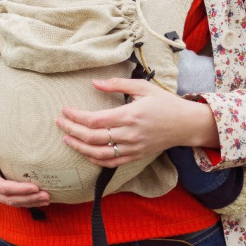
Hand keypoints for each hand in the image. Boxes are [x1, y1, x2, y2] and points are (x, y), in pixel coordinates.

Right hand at [0, 130, 50, 206]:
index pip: (2, 187)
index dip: (19, 189)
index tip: (36, 187)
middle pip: (9, 198)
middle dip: (29, 198)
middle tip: (47, 195)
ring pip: (11, 202)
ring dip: (30, 202)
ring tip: (47, 198)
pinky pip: (11, 199)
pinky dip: (25, 200)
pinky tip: (38, 198)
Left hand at [56, 78, 218, 167]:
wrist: (186, 124)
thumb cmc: (164, 102)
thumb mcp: (143, 86)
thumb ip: (117, 84)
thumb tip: (94, 82)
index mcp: (130, 115)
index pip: (95, 120)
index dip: (76, 116)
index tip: (64, 110)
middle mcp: (130, 134)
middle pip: (93, 138)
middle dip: (72, 130)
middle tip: (59, 122)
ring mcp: (133, 148)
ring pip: (99, 153)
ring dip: (79, 147)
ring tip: (66, 138)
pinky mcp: (136, 156)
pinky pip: (111, 162)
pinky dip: (95, 160)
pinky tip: (85, 152)